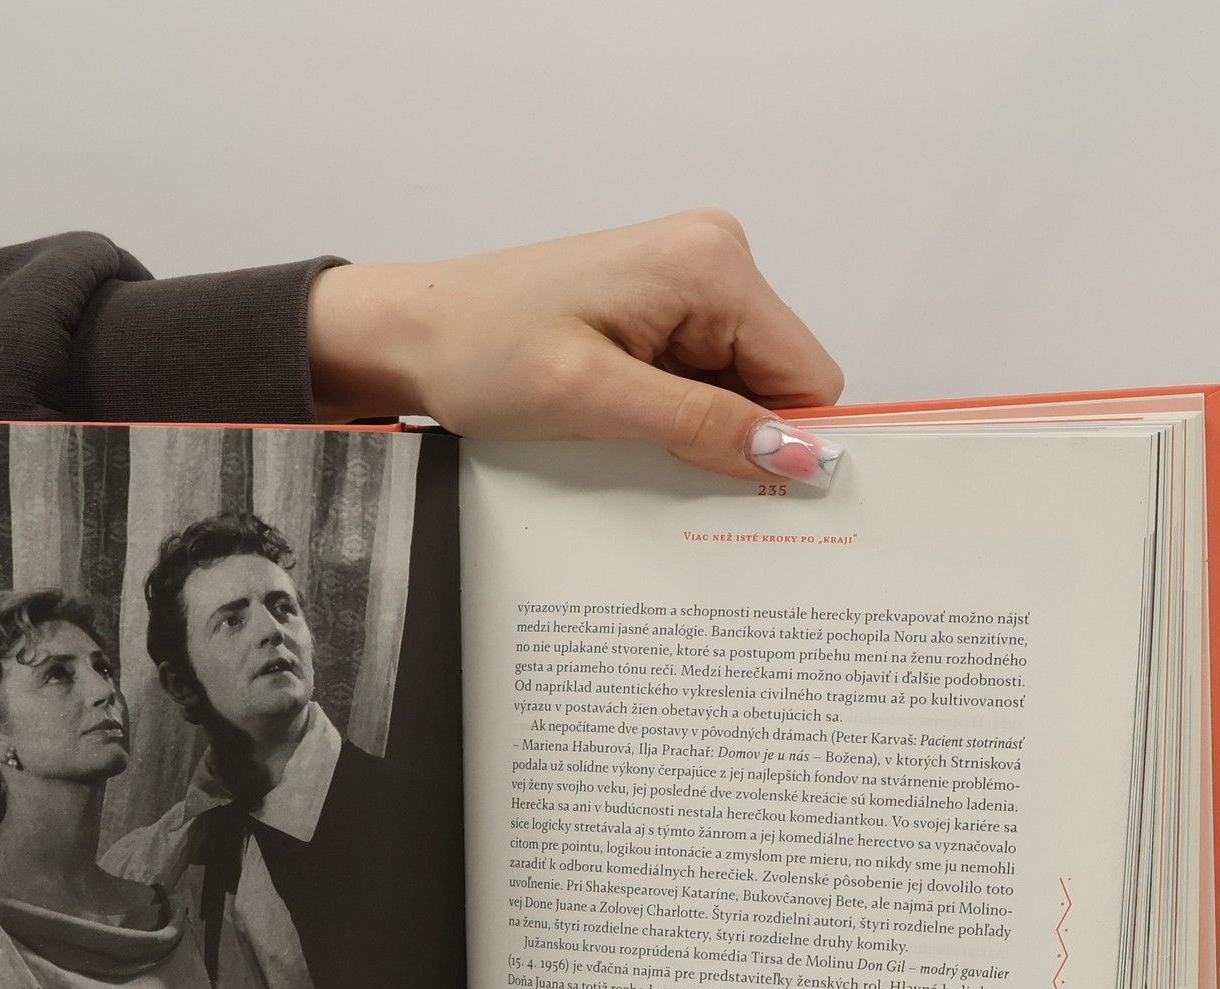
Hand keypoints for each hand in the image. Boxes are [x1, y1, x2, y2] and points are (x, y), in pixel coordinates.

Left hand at [307, 209, 843, 479]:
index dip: (787, 443)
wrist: (411, 335)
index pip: (808, 375)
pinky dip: (673, 421)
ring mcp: (686, 287)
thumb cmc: (482, 350)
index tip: (747, 496)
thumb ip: (702, 423)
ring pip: (738, 392)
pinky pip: (699, 384)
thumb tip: (799, 457)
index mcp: (712, 264)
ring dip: (697, 433)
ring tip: (625, 442)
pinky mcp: (658, 315)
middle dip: (735, 439)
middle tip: (662, 469)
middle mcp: (712, 262)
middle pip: (776, 384)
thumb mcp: (594, 398)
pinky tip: (623, 431)